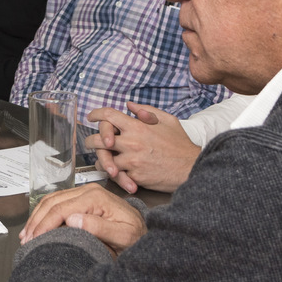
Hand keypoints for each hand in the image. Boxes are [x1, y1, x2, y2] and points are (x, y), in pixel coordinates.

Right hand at [20, 183, 145, 252]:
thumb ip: (99, 227)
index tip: (35, 240)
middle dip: (36, 221)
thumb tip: (72, 219)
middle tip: (27, 240)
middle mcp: (88, 191)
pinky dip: (44, 214)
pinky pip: (57, 203)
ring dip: (37, 217)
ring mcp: (84, 193)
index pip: (61, 209)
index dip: (45, 224)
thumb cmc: (137, 236)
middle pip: (52, 203)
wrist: (146, 231)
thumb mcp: (123, 236)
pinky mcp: (82, 199)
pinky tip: (38, 226)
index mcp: (96, 198)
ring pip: (51, 201)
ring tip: (27, 235)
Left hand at [86, 103, 200, 194]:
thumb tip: (129, 105)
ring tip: (102, 160)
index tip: (90, 117)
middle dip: (90, 141)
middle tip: (89, 142)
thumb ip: (146, 111)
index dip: (96, 114)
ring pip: (103, 160)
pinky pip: (115, 175)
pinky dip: (113, 174)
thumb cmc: (180, 145)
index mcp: (137, 126)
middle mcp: (131, 142)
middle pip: (98, 139)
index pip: (108, 115)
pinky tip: (114, 172)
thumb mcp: (167, 120)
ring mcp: (131, 161)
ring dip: (100, 160)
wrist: (191, 168)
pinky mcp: (134, 176)